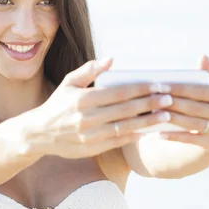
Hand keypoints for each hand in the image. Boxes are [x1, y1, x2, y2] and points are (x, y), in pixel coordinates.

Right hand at [28, 57, 172, 158]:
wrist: (39, 134)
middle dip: (150, 103)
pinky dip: (134, 136)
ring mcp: (90, 135)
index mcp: (83, 99)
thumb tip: (111, 60)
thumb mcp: (69, 83)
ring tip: (165, 115)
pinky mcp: (91, 149)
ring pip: (125, 127)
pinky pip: (117, 142)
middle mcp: (87, 118)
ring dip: (147, 121)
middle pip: (125, 110)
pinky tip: (148, 131)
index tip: (158, 85)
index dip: (141, 89)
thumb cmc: (57, 105)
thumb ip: (89, 70)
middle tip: (169, 98)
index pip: (119, 92)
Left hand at [158, 54, 208, 153]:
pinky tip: (159, 134)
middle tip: (153, 100)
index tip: (160, 85)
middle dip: (173, 103)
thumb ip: (207, 74)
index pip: (201, 90)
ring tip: (154, 115)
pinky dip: (175, 136)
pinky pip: (192, 140)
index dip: (180, 88)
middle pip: (196, 107)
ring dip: (172, 119)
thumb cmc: (207, 104)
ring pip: (194, 123)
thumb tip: (203, 56)